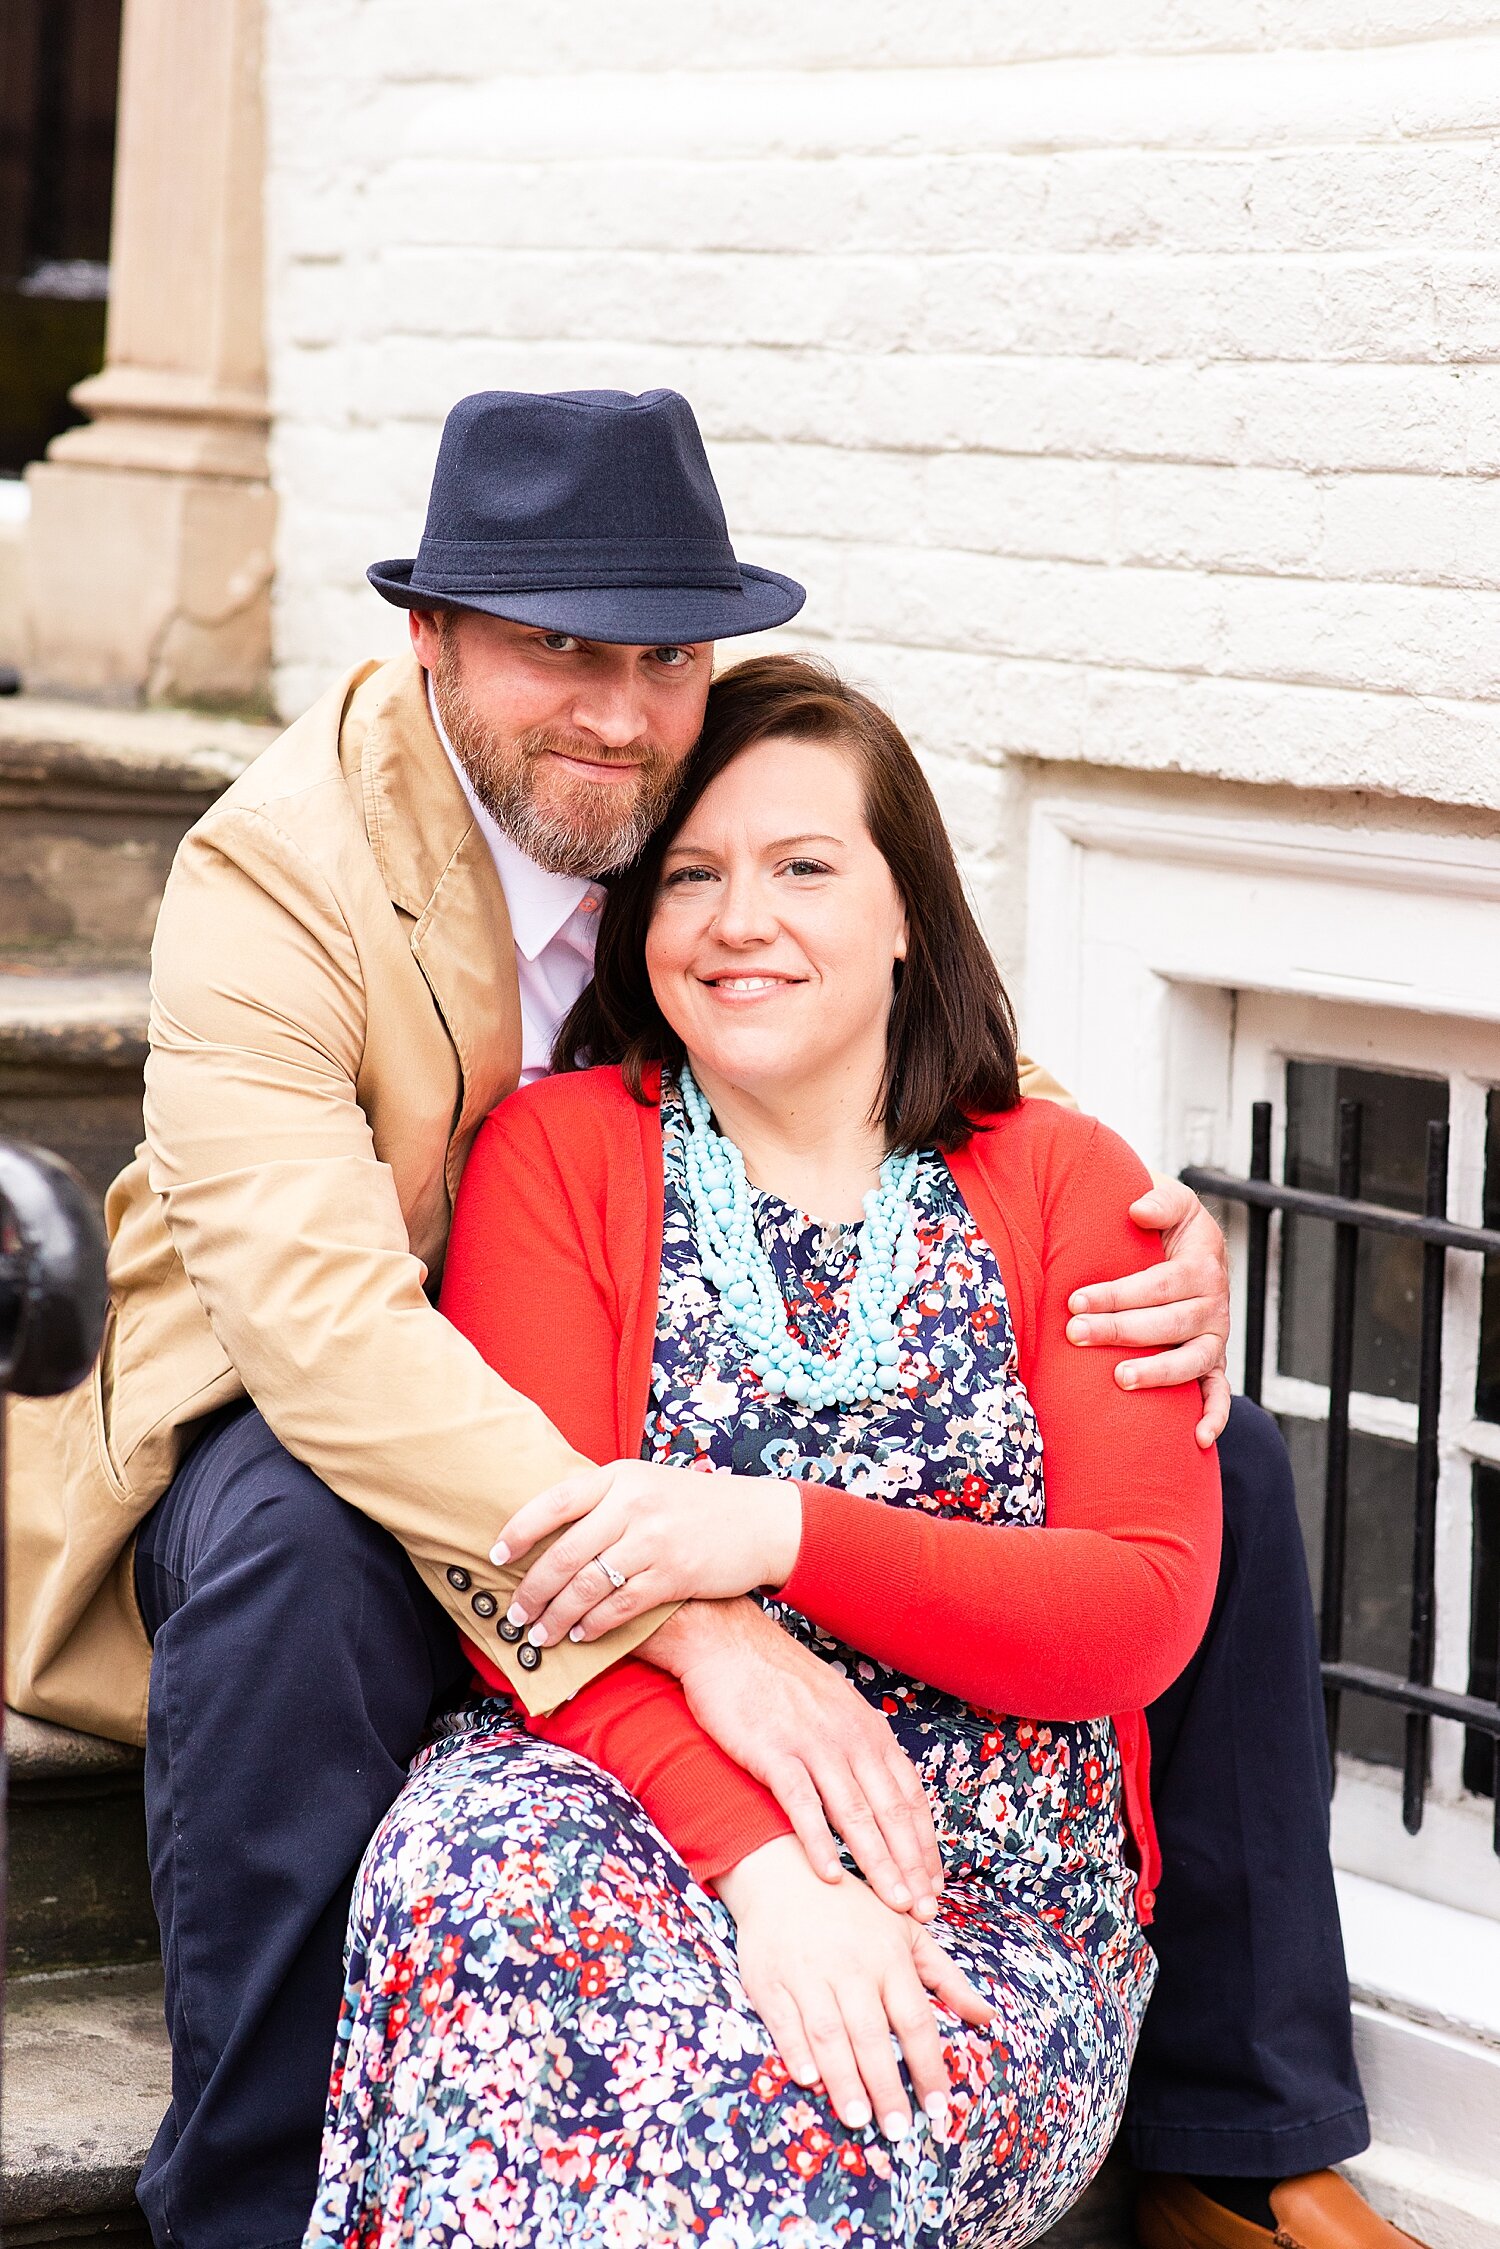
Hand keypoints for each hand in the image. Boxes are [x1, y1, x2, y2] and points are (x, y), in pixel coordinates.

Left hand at [491, 1459, 801, 1646]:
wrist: (760, 1521)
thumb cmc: (695, 1505)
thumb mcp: (648, 1485)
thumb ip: (605, 1502)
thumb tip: (547, 1534)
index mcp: (620, 1477)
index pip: (555, 1502)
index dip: (519, 1530)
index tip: (495, 1555)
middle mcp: (634, 1505)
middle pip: (565, 1553)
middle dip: (533, 1590)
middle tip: (514, 1614)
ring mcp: (655, 1540)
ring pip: (589, 1586)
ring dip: (558, 1617)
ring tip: (541, 1635)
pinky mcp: (674, 1574)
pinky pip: (621, 1606)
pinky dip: (595, 1626)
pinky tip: (582, 1637)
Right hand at [645, 1598, 943, 1921]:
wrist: (728, 1641)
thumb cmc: (778, 1680)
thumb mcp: (835, 1706)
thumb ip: (858, 1746)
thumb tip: (877, 1789)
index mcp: (869, 1730)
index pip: (910, 1797)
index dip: (926, 1845)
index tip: (935, 1887)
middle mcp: (851, 1738)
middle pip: (891, 1812)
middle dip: (913, 1866)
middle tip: (924, 1912)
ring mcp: (813, 1744)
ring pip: (855, 1813)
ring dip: (878, 1863)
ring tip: (892, 1903)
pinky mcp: (773, 1752)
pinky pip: (802, 1804)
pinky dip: (818, 1842)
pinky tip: (828, 1876)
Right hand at [720, 1835, 991, 2138]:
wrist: (783, 1872)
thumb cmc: (853, 1910)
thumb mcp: (907, 1931)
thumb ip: (947, 1977)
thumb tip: (987, 2017)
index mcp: (888, 1957)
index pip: (914, 2020)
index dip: (928, 2066)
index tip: (939, 2108)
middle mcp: (850, 1966)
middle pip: (872, 2034)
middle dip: (886, 2085)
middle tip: (897, 2131)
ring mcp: (807, 1973)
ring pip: (828, 2033)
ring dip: (844, 2079)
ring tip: (859, 2119)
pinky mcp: (769, 1979)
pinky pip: (784, 2020)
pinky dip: (796, 2050)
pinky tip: (809, 2079)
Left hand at [1065, 1178, 1230, 1448]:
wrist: (1190, 1246)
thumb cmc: (1167, 1224)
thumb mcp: (1172, 1200)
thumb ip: (1160, 1199)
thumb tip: (1138, 1210)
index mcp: (1202, 1263)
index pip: (1158, 1283)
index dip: (1118, 1293)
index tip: (1075, 1300)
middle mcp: (1213, 1303)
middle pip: (1169, 1323)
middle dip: (1120, 1330)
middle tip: (1076, 1334)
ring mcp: (1215, 1336)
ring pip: (1193, 1361)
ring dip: (1159, 1373)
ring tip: (1121, 1378)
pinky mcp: (1214, 1362)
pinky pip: (1219, 1393)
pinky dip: (1214, 1416)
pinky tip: (1196, 1438)